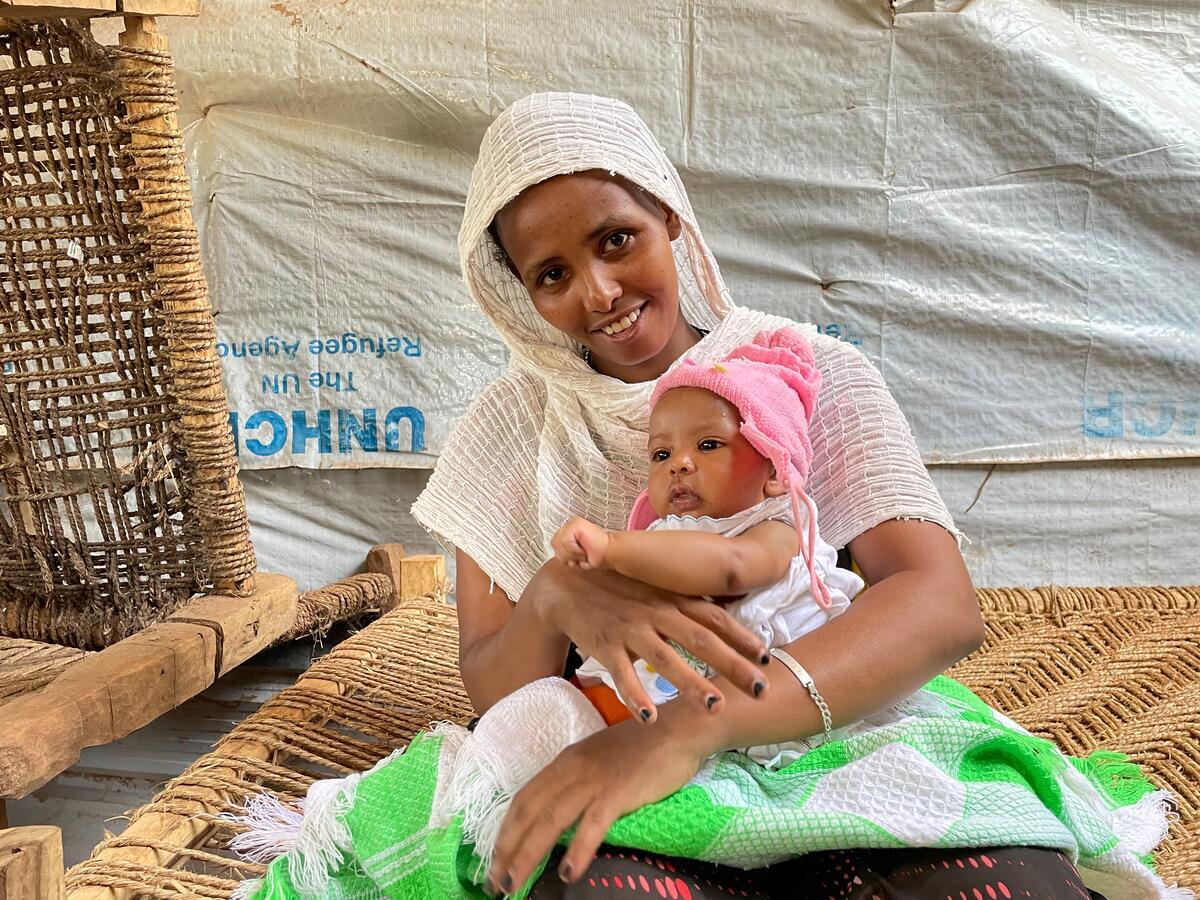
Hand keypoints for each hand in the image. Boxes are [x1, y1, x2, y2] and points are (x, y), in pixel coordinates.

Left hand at [486, 715, 705, 892]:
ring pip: (550, 820)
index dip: (505, 830)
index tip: (493, 858)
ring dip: (528, 854)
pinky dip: (577, 851)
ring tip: (514, 882)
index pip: (524, 798)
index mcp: (565, 761)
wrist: (679, 729)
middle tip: (494, 881)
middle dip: (507, 849)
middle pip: (529, 812)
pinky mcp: (618, 792)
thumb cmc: (643, 746)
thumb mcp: (600, 758)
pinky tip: (568, 873)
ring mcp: (593, 780)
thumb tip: (561, 811)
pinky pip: (591, 825)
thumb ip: (579, 780)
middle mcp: (572, 769)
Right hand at [526, 559, 768, 721]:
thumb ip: (685, 603)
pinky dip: (635, 695)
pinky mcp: (604, 646)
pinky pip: (621, 674)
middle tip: (760, 689)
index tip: (767, 657)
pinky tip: (650, 717)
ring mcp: (630, 630)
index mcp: (671, 599)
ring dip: (690, 683)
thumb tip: (723, 618)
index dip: (742, 637)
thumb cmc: (617, 588)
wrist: (565, 584)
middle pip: (700, 640)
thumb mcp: (655, 589)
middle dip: (732, 665)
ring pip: (665, 659)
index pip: (714, 617)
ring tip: (714, 706)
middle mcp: (655, 613)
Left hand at [550, 516, 609, 569]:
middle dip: (567, 555)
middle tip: (582, 555)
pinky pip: (566, 542)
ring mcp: (572, 523)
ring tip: (584, 552)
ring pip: (560, 544)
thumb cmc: (596, 555)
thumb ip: (563, 552)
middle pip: (554, 544)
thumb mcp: (574, 556)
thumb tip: (556, 554)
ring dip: (573, 554)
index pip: (555, 544)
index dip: (565, 555)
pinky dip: (575, 551)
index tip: (579, 557)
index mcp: (568, 530)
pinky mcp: (576, 524)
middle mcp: (569, 524)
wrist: (609, 553)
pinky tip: (585, 549)